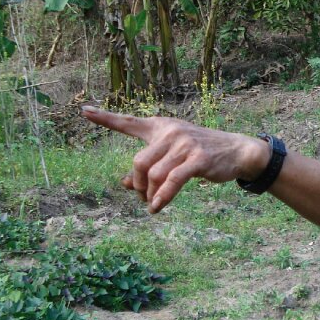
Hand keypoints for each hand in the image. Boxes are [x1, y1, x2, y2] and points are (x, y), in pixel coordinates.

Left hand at [79, 106, 266, 212]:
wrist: (236, 151)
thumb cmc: (201, 153)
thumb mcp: (173, 156)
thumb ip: (148, 167)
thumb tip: (125, 184)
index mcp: (161, 126)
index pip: (128, 122)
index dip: (105, 118)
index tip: (84, 111)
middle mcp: (170, 132)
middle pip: (138, 162)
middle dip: (137, 184)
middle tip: (142, 197)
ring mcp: (184, 144)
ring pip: (153, 174)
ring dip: (149, 195)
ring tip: (152, 204)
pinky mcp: (197, 159)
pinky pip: (172, 182)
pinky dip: (162, 197)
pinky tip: (157, 207)